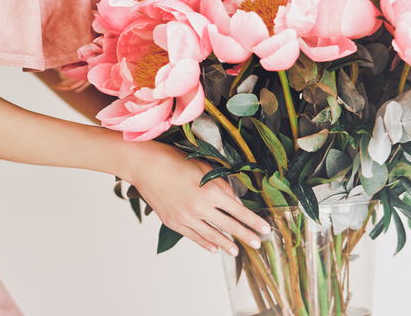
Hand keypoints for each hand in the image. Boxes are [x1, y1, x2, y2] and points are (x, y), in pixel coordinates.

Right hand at [124, 140, 272, 255]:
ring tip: (237, 251)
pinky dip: (205, 244)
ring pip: (212, 236)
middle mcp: (200, 207)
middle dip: (246, 236)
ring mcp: (186, 217)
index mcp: (211, 191)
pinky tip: (214, 248)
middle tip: (258, 244)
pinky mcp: (174, 222)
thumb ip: (221, 185)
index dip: (254, 221)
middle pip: (230, 226)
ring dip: (226, 244)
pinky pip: (194, 237)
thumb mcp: (203, 166)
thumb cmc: (174, 160)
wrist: (145, 166)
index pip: (239, 211)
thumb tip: (235, 201)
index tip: (265, 229)